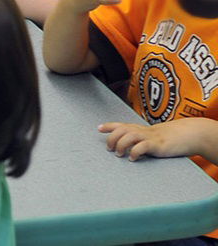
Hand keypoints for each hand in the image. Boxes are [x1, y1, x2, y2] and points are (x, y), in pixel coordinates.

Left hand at [100, 118, 217, 161]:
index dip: (108, 126)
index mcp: (137, 128)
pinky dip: (134, 152)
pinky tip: (132, 159)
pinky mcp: (156, 145)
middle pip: (121, 130)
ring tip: (119, 154)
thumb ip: (136, 139)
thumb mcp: (148, 136)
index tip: (98, 128)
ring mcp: (148, 137)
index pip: (120, 124)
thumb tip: (122, 147)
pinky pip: (142, 147)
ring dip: (121, 145)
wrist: (184, 135)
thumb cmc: (164, 138)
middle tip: (109, 149)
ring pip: (129, 136)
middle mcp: (141, 130)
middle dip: (112, 138)